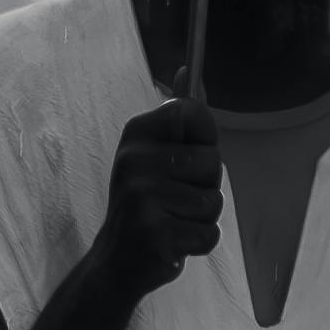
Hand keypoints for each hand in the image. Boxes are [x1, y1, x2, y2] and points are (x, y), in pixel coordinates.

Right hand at [98, 94, 223, 295]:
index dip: (204, 138)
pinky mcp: (155, 233)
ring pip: (214, 201)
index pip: (193, 112)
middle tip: (175, 198)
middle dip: (206, 186)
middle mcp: (135, 160)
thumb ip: (178, 116)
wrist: (115, 261)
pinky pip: (209, 233)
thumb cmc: (145, 203)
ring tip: (173, 220)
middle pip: (214, 161)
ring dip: (202, 217)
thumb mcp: (154, 154)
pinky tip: (173, 242)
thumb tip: (190, 69)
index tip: (186, 158)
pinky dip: (198, 243)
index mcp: (136, 134)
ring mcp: (143, 196)